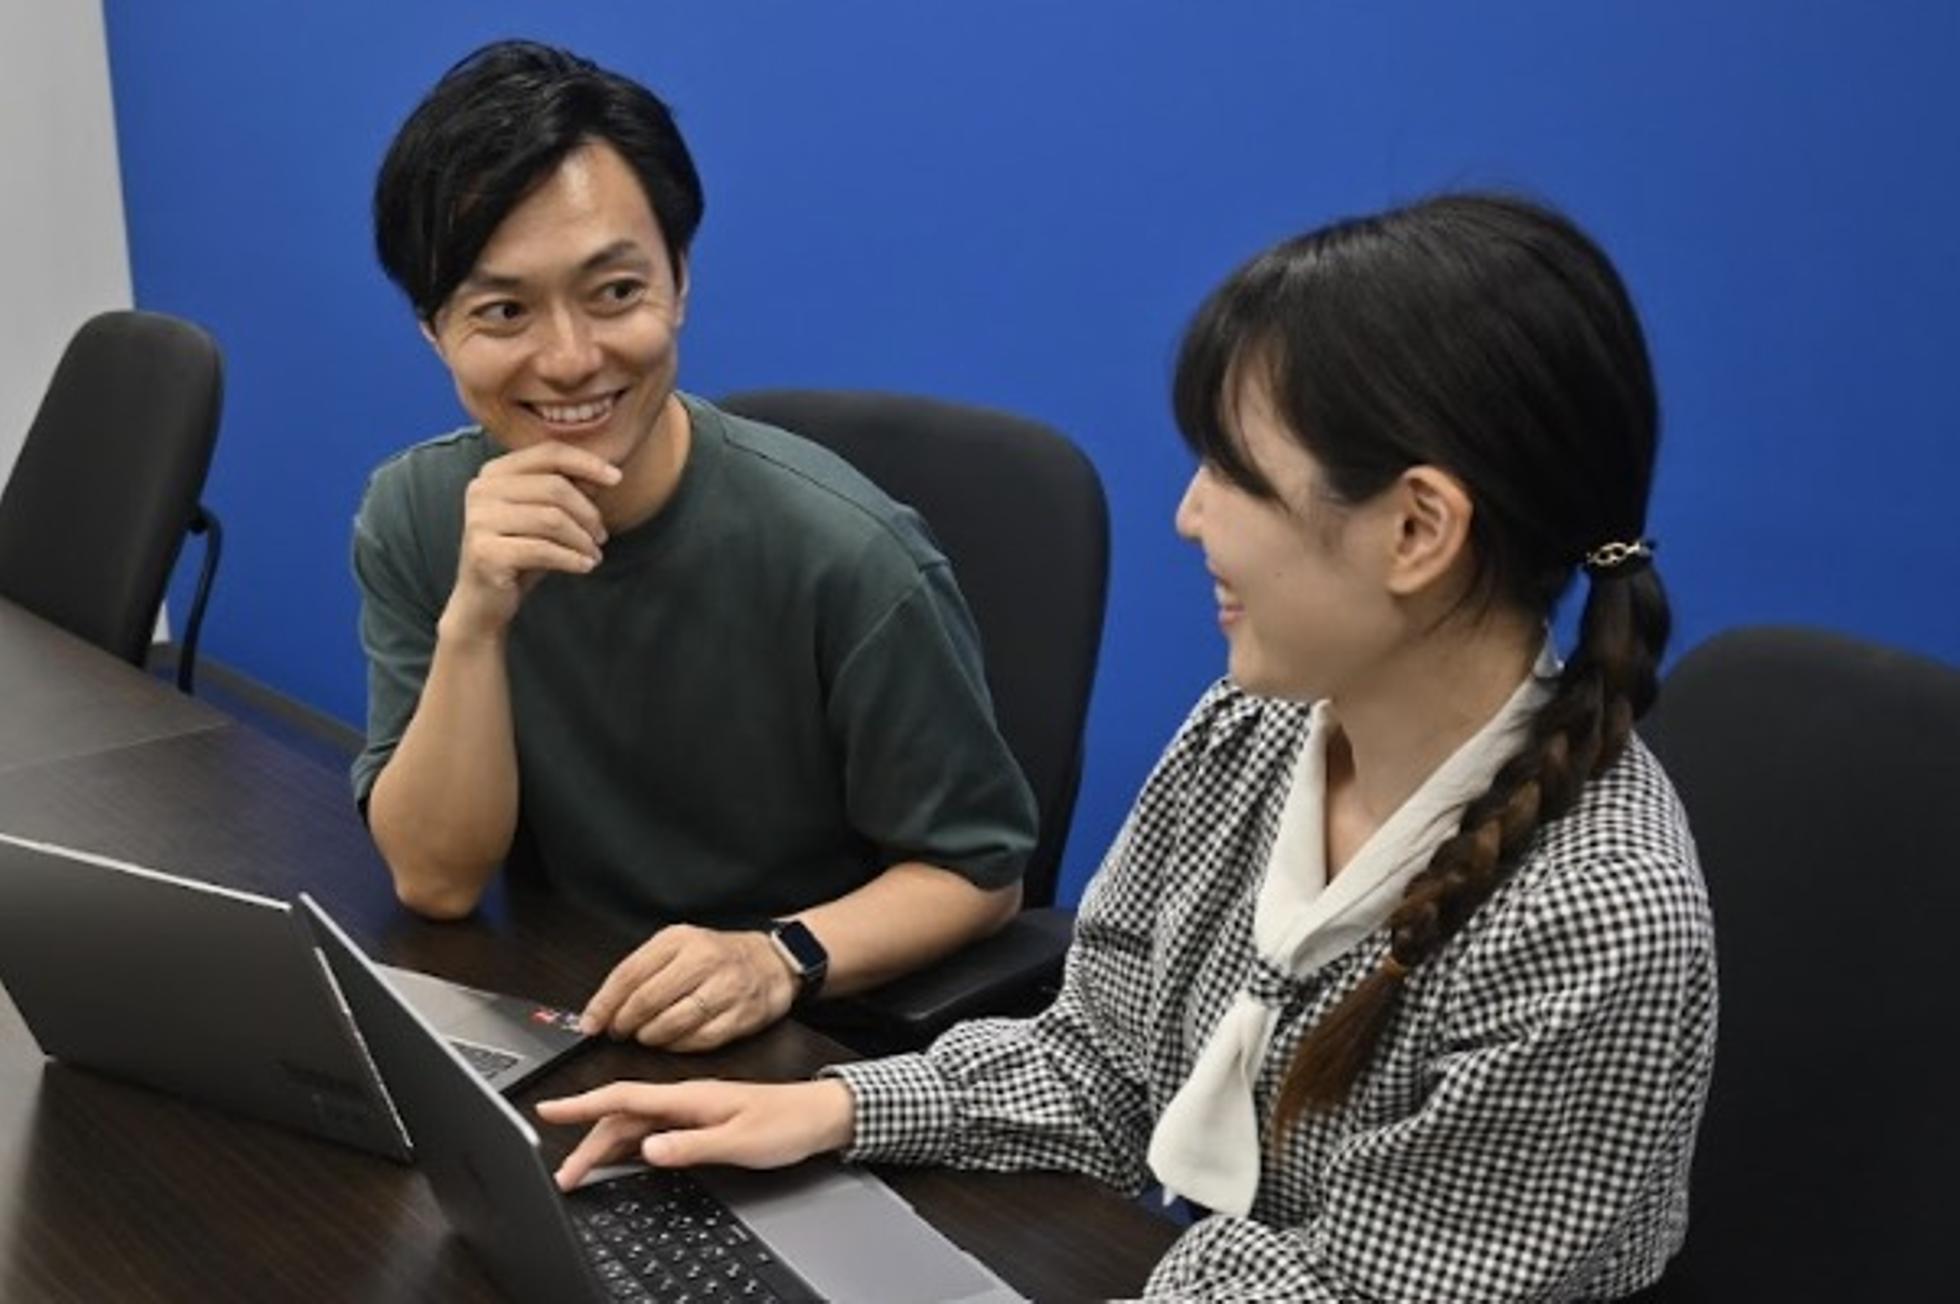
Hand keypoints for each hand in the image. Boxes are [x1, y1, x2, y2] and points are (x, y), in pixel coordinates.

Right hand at [442, 442, 622, 639]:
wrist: (484, 600)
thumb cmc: (521, 552)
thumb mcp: (546, 516)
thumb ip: (568, 490)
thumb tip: (607, 472)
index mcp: (494, 472)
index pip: (548, 453)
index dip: (587, 463)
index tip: (617, 478)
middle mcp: (481, 490)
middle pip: (555, 487)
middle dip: (588, 513)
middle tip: (601, 537)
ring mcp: (479, 521)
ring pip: (552, 519)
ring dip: (582, 539)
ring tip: (594, 554)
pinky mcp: (485, 553)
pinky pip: (543, 550)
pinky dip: (572, 558)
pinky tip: (585, 566)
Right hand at [537, 1078, 856, 1189]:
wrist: (820, 1115)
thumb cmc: (787, 1124)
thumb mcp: (739, 1140)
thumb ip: (690, 1146)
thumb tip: (647, 1149)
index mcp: (689, 1097)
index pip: (623, 1096)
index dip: (583, 1104)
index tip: (549, 1110)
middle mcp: (685, 1100)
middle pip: (622, 1117)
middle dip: (586, 1141)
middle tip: (562, 1171)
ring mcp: (691, 1110)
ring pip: (635, 1125)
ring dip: (605, 1145)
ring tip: (579, 1170)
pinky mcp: (700, 1122)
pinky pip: (652, 1131)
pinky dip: (629, 1145)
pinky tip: (620, 1159)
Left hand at [580, 924, 796, 1050]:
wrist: (772, 962)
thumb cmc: (717, 957)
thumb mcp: (677, 947)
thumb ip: (641, 971)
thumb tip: (601, 1008)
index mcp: (680, 940)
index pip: (630, 973)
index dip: (604, 1003)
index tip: (590, 1024)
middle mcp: (703, 960)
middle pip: (648, 1000)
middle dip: (625, 1023)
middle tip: (619, 1032)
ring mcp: (725, 988)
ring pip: (672, 1023)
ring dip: (650, 1037)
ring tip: (646, 1036)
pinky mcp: (742, 1015)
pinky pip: (699, 1040)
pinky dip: (679, 1046)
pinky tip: (672, 1042)